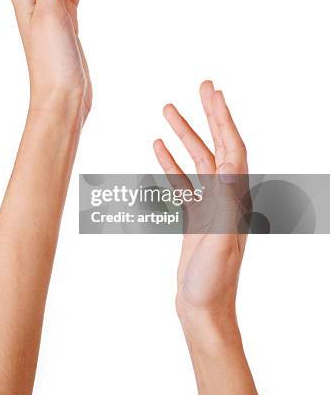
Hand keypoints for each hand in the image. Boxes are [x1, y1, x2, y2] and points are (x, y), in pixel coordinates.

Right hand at [154, 80, 247, 322]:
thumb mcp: (220, 241)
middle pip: (218, 145)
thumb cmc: (213, 281)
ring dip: (185, 134)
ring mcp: (210, 204)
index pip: (232, 147)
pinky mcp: (196, 215)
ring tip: (168, 110)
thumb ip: (224, 206)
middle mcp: (226, 195)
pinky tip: (158, 147)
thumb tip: (229, 168)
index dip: (223, 117)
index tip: (212, 92)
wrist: (203, 308)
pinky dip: (171, 162)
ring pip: (197, 160)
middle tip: (200, 86)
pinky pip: (183, 181)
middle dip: (209, 115)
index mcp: (235, 197)